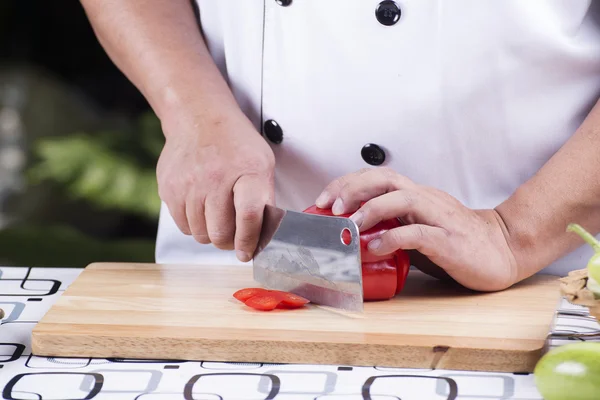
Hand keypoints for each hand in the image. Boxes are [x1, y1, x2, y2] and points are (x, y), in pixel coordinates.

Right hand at [156, 108, 274, 261]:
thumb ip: (264, 200)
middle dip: (229, 242)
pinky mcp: (169, 189)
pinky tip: (202, 208)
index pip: (249, 216)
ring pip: (200, 234)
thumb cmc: (236, 144)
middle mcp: (215, 177)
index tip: (247, 252)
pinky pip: (183, 226)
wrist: (200, 118)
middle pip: (220, 233)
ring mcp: (189, 184)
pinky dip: (194, 225)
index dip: (249, 241)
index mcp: (247, 171)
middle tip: (234, 237)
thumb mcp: (263, 165)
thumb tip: (263, 238)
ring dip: (211, 233)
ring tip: (218, 217)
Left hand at [315, 168, 518, 290]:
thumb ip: (391, 227)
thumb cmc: (456, 241)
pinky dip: (394, 238)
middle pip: (384, 179)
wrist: (503, 249)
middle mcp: (425, 199)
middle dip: (352, 188)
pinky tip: (377, 247)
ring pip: (401, 199)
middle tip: (328, 207)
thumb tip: (352, 239)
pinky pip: (419, 233)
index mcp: (416, 196)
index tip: (322, 199)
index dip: (347, 183)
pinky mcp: (450, 240)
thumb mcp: (417, 228)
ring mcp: (439, 217)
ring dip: (370, 209)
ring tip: (349, 225)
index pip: (376, 177)